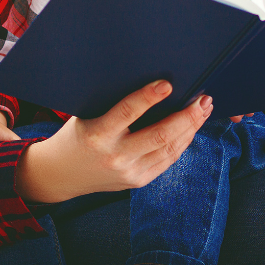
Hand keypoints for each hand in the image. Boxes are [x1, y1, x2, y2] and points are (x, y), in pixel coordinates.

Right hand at [14, 81, 212, 204]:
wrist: (60, 175)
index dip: (149, 97)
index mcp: (98, 134)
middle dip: (187, 116)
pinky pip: (167, 160)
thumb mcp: (86, 115)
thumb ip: (114, 104)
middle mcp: (115, 156)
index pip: (127, 112)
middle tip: (203, 99)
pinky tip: (191, 129)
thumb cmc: (76, 135)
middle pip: (159, 135)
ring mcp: (129, 172)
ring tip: (203, 110)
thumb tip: (152, 83)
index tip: (168, 84)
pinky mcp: (138, 182)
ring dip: (191, 128)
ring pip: (169, 149)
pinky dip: (182, 143)